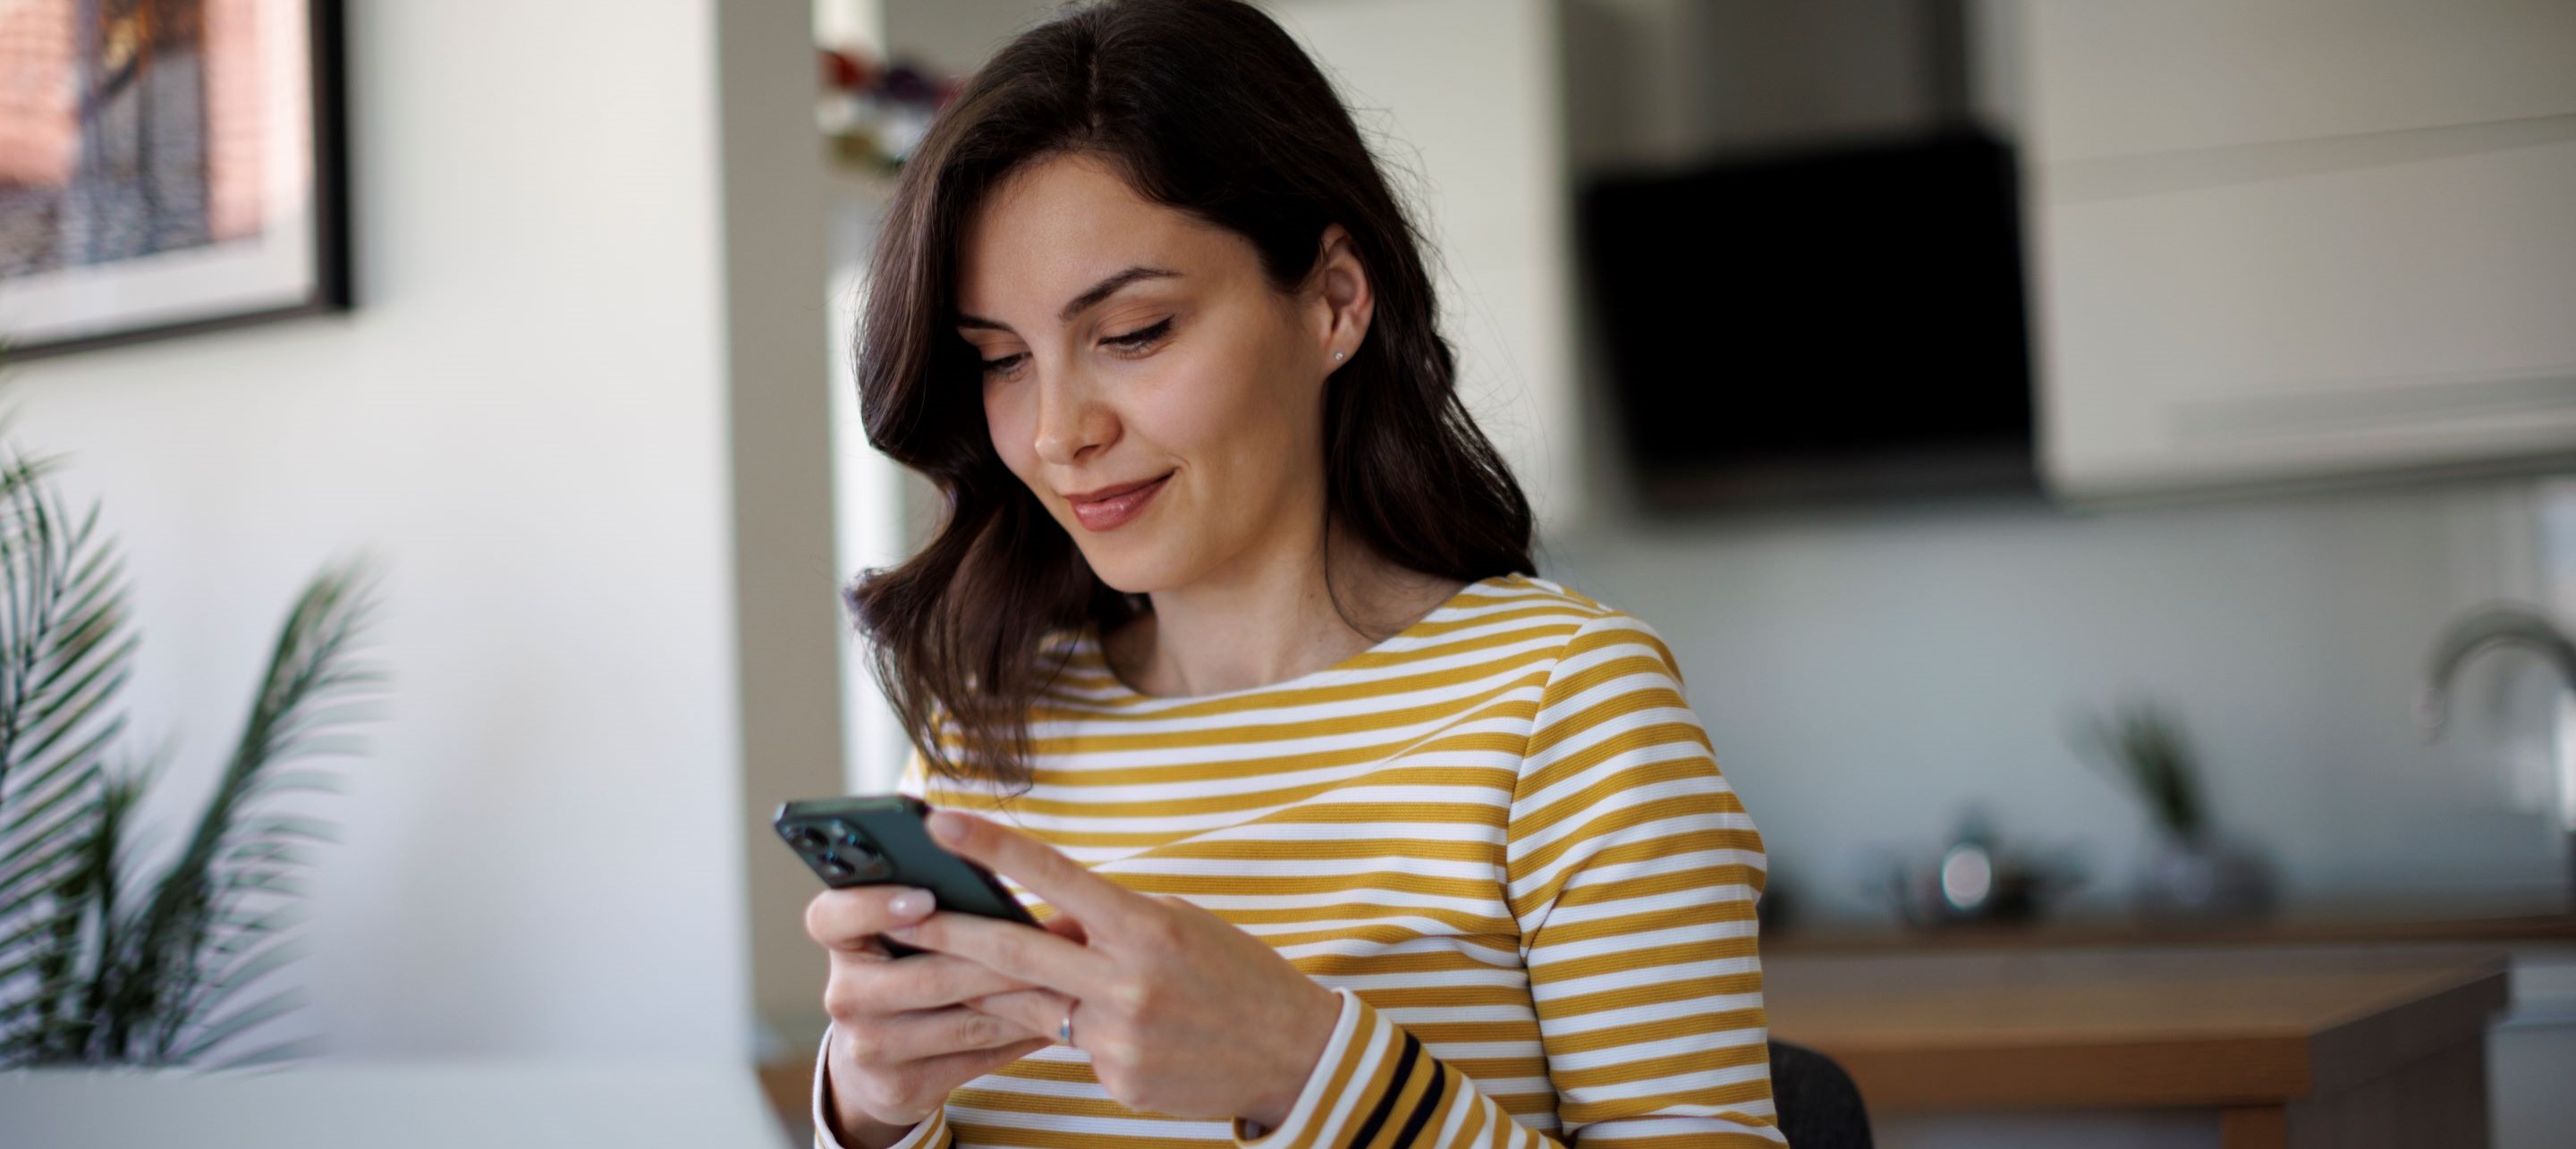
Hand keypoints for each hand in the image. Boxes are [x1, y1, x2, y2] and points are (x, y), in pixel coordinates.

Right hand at [803, 884, 1070, 1146]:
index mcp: (841, 943)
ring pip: (963, 1019)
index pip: (832, 916)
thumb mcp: (903, 936)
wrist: (876, 1065)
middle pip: (926, 974)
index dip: (875, 906)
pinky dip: (1023, 1033)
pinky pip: (977, 1056)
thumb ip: (938, 901)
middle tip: (1056, 939)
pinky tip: (1060, 1016)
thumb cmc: (907, 970)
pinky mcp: (901, 1086)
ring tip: (1074, 976)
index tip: (925, 896)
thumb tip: (1023, 861)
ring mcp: (870, 1047)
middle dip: (999, 956)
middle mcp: (845, 995)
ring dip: (1024, 998)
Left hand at [881, 809, 1341, 1129]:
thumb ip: (1107, 923)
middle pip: (1015, 953)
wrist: (1295, 1054)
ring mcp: (1120, 1040)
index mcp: (1147, 928)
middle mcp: (1128, 984)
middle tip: (893, 913)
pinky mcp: (1119, 1083)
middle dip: (947, 932)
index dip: (993, 848)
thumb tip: (1043, 922)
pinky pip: (1073, 1048)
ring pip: (1030, 1007)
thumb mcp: (1179, 924)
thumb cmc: (1236, 972)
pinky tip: (1111, 1025)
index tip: (941, 821)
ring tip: (947, 966)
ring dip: (987, 986)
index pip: (1056, 877)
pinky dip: (1076, 1029)